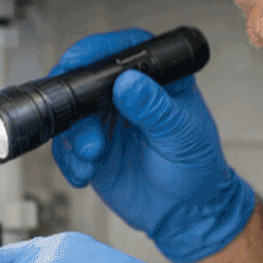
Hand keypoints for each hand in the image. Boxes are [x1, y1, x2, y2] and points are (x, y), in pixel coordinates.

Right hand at [49, 29, 255, 262]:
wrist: (187, 213)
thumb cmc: (197, 168)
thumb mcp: (182, 135)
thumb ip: (155, 108)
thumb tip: (129, 82)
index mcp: (156, 79)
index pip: (124, 50)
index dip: (98, 50)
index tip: (80, 61)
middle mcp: (126, 95)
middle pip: (86, 79)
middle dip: (76, 101)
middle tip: (82, 123)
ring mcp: (106, 121)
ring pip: (71, 113)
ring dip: (75, 136)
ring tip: (93, 155)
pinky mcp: (91, 149)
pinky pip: (65, 146)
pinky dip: (69, 160)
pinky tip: (86, 172)